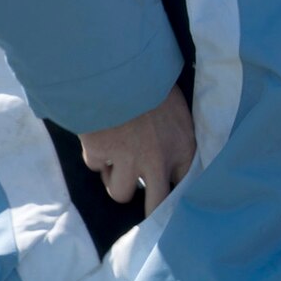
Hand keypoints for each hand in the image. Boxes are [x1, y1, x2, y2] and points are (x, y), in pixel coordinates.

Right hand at [79, 86, 195, 215]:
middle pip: (156, 205)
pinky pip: (95, 166)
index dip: (175, 191)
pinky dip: (96, 155)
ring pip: (120, 193)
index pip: (186, 186)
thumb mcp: (178, 110)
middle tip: (145, 212)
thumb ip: (176, 138)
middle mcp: (158, 161)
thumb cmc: (154, 84)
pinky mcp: (99, 154)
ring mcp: (127, 161)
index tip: (168, 195)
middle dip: (150, 211)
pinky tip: (100, 135)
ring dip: (116, 180)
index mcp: (183, 148)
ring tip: (115, 162)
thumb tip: (170, 160)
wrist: (120, 68)